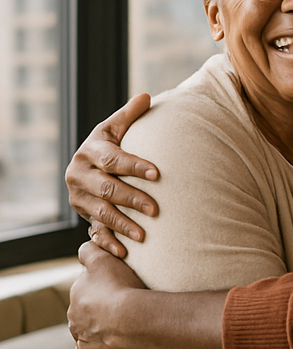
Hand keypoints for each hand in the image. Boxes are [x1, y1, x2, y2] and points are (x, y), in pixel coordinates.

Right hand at [66, 94, 158, 256]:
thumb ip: (130, 115)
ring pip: (101, 212)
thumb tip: (146, 96)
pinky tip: (125, 252)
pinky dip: (109, 243)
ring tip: (144, 235)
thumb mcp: (116, 129)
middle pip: (107, 189)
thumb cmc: (110, 145)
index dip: (135, 166)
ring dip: (123, 225)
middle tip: (156, 210)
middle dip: (132, 199)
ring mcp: (78, 197)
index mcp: (90, 151)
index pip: (113, 160)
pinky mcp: (81, 214)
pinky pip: (94, 232)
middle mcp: (79, 174)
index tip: (158, 174)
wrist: (90, 167)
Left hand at [69, 242, 148, 348]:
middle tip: (117, 304)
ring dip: (93, 327)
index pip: (84, 286)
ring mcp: (82, 335)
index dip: (97, 284)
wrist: (128, 317)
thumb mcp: (102, 259)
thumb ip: (89, 250)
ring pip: (83, 329)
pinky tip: (96, 348)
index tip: (112, 284)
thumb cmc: (118, 286)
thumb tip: (84, 247)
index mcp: (77, 293)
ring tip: (113, 324)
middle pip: (82, 309)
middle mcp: (74, 314)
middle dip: (94, 307)